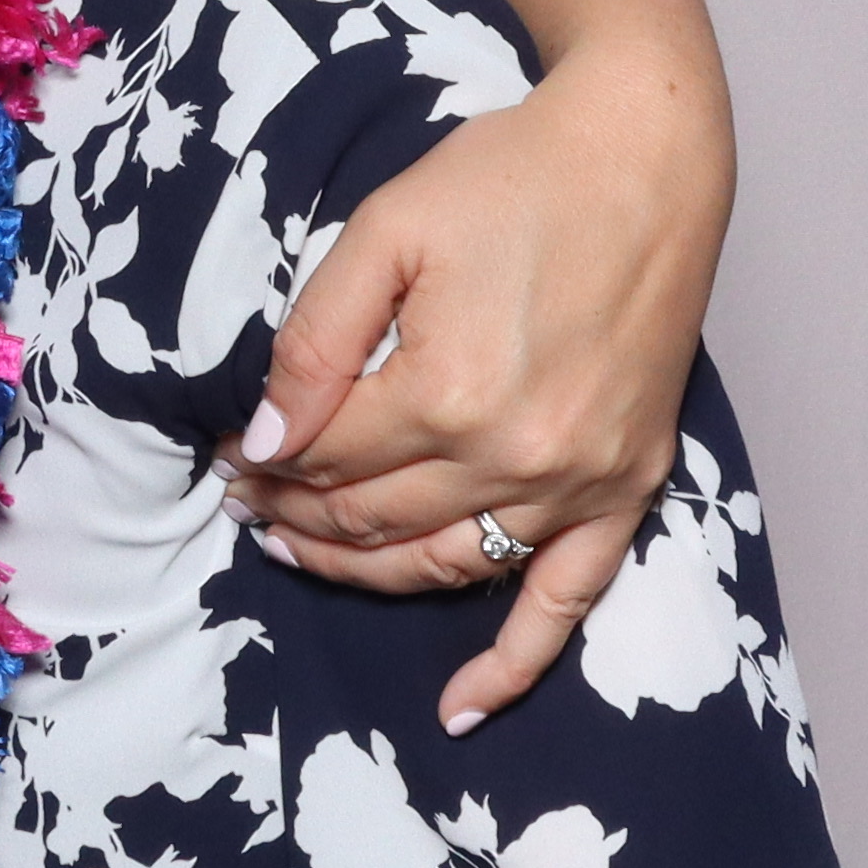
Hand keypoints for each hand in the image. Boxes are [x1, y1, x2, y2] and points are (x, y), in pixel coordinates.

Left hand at [225, 43, 726, 734]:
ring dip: (360, 570)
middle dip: (292, 514)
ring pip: (440, 567)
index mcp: (446, 393)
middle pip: (370, 520)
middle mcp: (515, 458)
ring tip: (298, 549)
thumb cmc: (507, 178)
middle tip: (247, 496)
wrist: (644, 158)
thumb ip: (314, 343)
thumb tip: (260, 443)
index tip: (223, 451)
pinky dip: (511, 666)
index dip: (258, 460)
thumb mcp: (383, 232)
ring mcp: (578, 485)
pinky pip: (566, 605)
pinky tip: (458, 709)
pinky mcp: (628, 491)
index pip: (321, 461)